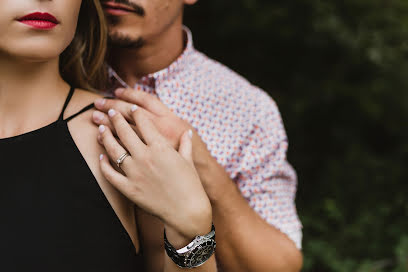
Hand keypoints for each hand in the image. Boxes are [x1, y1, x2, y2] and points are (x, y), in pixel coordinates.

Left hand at [93, 88, 229, 199]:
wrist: (187, 211)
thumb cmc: (191, 185)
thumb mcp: (188, 161)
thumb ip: (185, 144)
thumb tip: (186, 133)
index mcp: (161, 147)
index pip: (144, 123)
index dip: (136, 112)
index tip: (132, 107)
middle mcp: (145, 157)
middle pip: (125, 131)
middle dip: (116, 118)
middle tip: (111, 111)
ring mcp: (134, 173)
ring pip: (113, 149)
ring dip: (105, 136)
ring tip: (101, 128)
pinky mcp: (128, 188)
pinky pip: (110, 173)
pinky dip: (103, 163)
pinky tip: (101, 155)